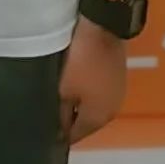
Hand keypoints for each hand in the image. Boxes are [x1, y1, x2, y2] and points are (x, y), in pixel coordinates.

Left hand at [57, 19, 126, 144]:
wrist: (103, 28)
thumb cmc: (80, 61)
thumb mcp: (65, 89)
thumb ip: (62, 112)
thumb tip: (62, 129)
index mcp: (98, 119)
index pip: (76, 135)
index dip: (61, 134)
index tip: (46, 128)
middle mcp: (111, 112)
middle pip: (87, 123)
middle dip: (72, 120)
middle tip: (52, 111)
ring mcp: (118, 95)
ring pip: (95, 108)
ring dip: (81, 106)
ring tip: (63, 97)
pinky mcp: (118, 79)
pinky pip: (100, 94)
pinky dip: (89, 93)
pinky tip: (78, 84)